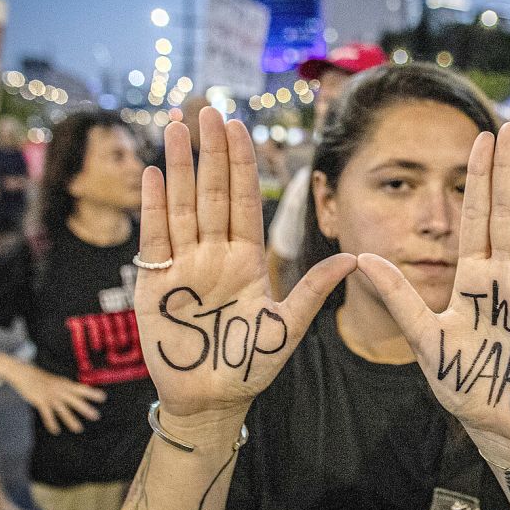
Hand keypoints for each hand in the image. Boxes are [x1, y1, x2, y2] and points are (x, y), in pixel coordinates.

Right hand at [3, 361, 105, 434]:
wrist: (24, 374)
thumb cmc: (42, 378)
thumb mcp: (58, 381)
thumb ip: (68, 387)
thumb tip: (81, 392)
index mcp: (65, 384)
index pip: (81, 388)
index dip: (92, 393)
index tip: (103, 398)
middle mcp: (60, 390)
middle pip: (75, 400)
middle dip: (85, 408)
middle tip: (96, 416)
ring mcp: (50, 396)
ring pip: (63, 410)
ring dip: (71, 420)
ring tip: (79, 429)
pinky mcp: (40, 402)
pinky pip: (47, 415)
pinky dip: (52, 423)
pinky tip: (56, 431)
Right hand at [134, 108, 355, 428]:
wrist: (211, 399)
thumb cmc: (250, 366)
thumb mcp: (287, 328)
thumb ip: (314, 291)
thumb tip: (354, 258)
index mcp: (247, 259)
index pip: (244, 201)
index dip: (241, 164)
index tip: (238, 127)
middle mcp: (215, 254)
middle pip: (211, 193)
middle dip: (210, 152)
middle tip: (207, 110)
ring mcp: (184, 265)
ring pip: (182, 205)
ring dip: (180, 166)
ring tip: (177, 126)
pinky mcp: (156, 282)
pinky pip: (156, 237)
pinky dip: (154, 206)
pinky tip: (156, 173)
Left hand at [358, 123, 509, 455]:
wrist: (496, 421)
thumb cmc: (460, 380)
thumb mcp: (424, 337)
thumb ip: (398, 296)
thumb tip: (362, 257)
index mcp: (472, 277)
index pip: (475, 217)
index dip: (477, 180)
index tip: (478, 139)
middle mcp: (503, 277)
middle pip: (508, 214)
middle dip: (508, 171)